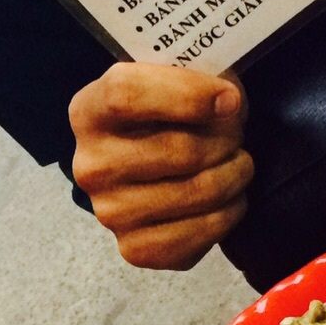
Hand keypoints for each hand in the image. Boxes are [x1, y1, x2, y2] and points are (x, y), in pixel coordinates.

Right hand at [69, 63, 250, 269]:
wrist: (148, 164)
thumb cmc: (165, 114)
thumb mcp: (170, 77)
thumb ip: (193, 76)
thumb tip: (227, 105)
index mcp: (88, 111)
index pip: (126, 95)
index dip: (188, 95)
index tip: (230, 100)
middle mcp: (91, 166)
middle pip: (178, 150)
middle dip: (228, 139)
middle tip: (236, 134)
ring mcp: (109, 212)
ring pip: (198, 191)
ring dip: (236, 175)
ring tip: (237, 164)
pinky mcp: (134, 248)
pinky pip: (199, 232)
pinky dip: (229, 213)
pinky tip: (228, 199)